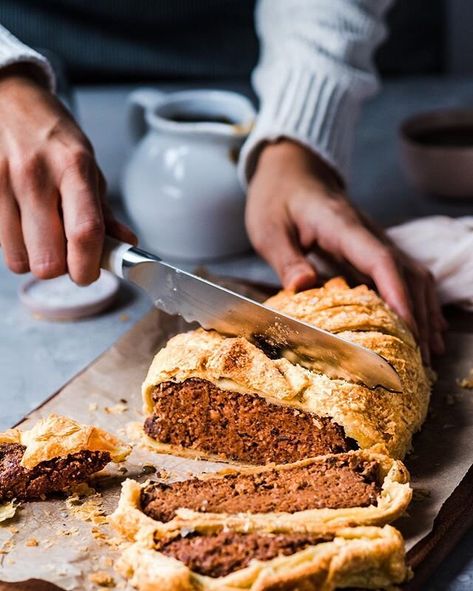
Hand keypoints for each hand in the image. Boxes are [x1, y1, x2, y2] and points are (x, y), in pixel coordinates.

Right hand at [0, 67, 135, 284]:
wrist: (8, 100)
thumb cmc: (54, 137)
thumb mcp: (88, 166)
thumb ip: (104, 212)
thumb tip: (126, 245)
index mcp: (73, 168)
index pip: (84, 232)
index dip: (88, 267)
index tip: (90, 274)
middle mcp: (35, 176)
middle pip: (47, 260)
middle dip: (60, 267)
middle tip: (67, 253)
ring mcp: (1, 183)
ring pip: (18, 260)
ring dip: (34, 258)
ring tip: (42, 234)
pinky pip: (0, 244)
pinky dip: (15, 244)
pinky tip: (23, 222)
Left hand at [246, 139, 445, 363]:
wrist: (291, 170)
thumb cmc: (277, 198)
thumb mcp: (268, 228)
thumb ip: (286, 258)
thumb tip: (304, 287)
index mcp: (340, 225)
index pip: (379, 260)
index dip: (397, 294)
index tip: (408, 328)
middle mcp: (366, 232)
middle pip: (406, 271)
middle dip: (419, 313)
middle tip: (422, 356)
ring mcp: (373, 239)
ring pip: (413, 273)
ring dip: (425, 309)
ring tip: (430, 350)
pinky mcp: (371, 247)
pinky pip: (403, 273)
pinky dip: (417, 300)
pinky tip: (423, 324)